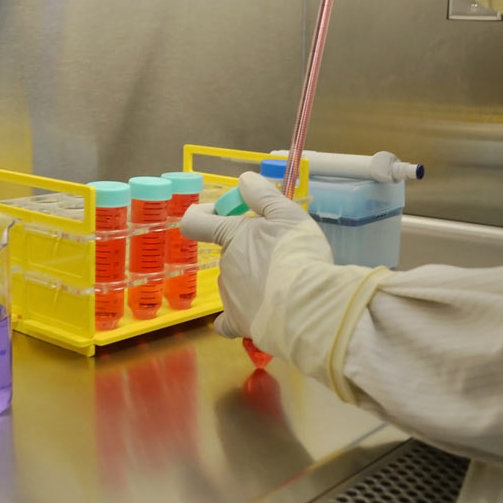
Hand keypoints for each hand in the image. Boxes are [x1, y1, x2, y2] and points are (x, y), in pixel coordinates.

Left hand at [180, 172, 320, 339]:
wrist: (307, 307)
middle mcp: (223, 265)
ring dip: (252, 280)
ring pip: (234, 282)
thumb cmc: (298, 255)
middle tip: (281, 253)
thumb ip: (264, 196)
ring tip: (284, 285)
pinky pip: (228, 320)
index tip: (221, 213)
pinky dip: (239, 314)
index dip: (202, 215)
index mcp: (231, 236)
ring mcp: (228, 296)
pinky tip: (254, 314)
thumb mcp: (288, 215)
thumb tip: (243, 179)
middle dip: (249, 251)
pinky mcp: (238, 323)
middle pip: (228, 253)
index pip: (195, 222)